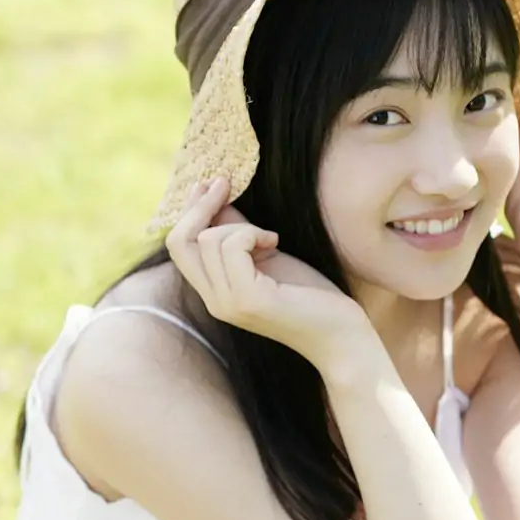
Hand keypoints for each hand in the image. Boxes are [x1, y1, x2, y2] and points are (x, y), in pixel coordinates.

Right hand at [166, 177, 370, 369]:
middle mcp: (213, 301)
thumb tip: (217, 197)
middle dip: (200, 206)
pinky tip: (274, 242)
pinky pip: (233, 246)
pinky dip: (253, 233)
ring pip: (210, 239)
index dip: (190, 210)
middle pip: (180, 241)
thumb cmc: (309, 295)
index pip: (178, 246)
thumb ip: (238, 233)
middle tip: (225, 183)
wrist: (340, 335)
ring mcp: (228, 303)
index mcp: (214, 292)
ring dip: (242, 226)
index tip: (210, 183)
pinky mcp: (248, 300)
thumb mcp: (266, 255)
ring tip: (268, 238)